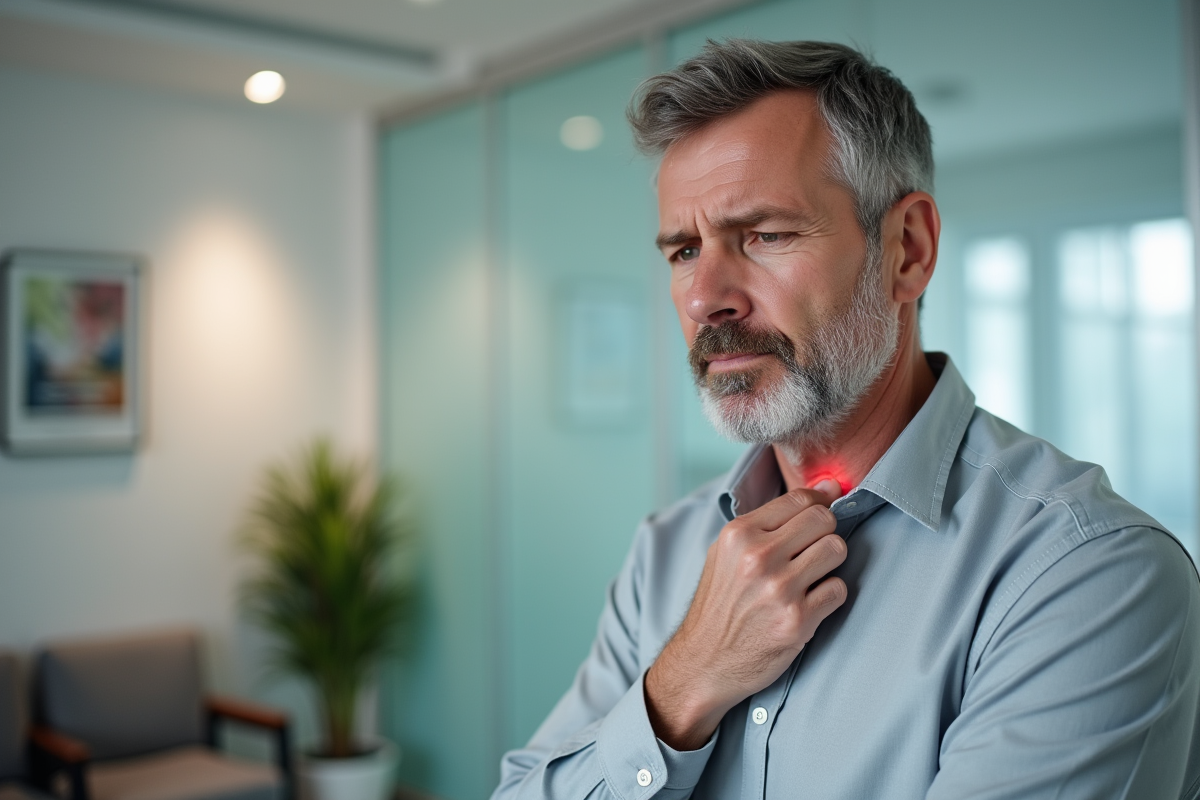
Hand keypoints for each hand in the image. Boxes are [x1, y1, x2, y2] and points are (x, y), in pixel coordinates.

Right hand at [644, 480, 846, 749]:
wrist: (703, 662)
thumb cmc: (720, 604)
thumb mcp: (727, 553)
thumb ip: (770, 521)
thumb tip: (827, 487)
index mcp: (738, 535)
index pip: (800, 499)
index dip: (819, 504)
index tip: (819, 516)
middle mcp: (758, 558)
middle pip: (824, 520)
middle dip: (825, 532)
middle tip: (812, 550)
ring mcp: (779, 590)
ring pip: (836, 550)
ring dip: (829, 563)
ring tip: (810, 576)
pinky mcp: (797, 621)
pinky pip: (838, 590)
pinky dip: (828, 596)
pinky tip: (808, 603)